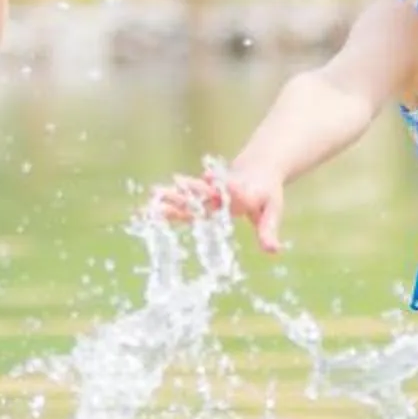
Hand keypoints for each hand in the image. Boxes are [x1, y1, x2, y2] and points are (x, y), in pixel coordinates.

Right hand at [149, 162, 288, 252]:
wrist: (257, 167)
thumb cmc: (266, 194)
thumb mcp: (272, 211)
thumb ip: (268, 231)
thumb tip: (274, 251)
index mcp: (242, 193)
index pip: (234, 192)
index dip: (226, 189)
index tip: (212, 179)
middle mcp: (221, 189)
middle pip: (203, 193)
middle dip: (185, 194)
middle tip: (167, 193)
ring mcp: (208, 189)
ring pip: (187, 194)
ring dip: (170, 196)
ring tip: (151, 198)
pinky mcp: (199, 192)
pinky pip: (181, 198)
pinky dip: (163, 204)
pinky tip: (143, 212)